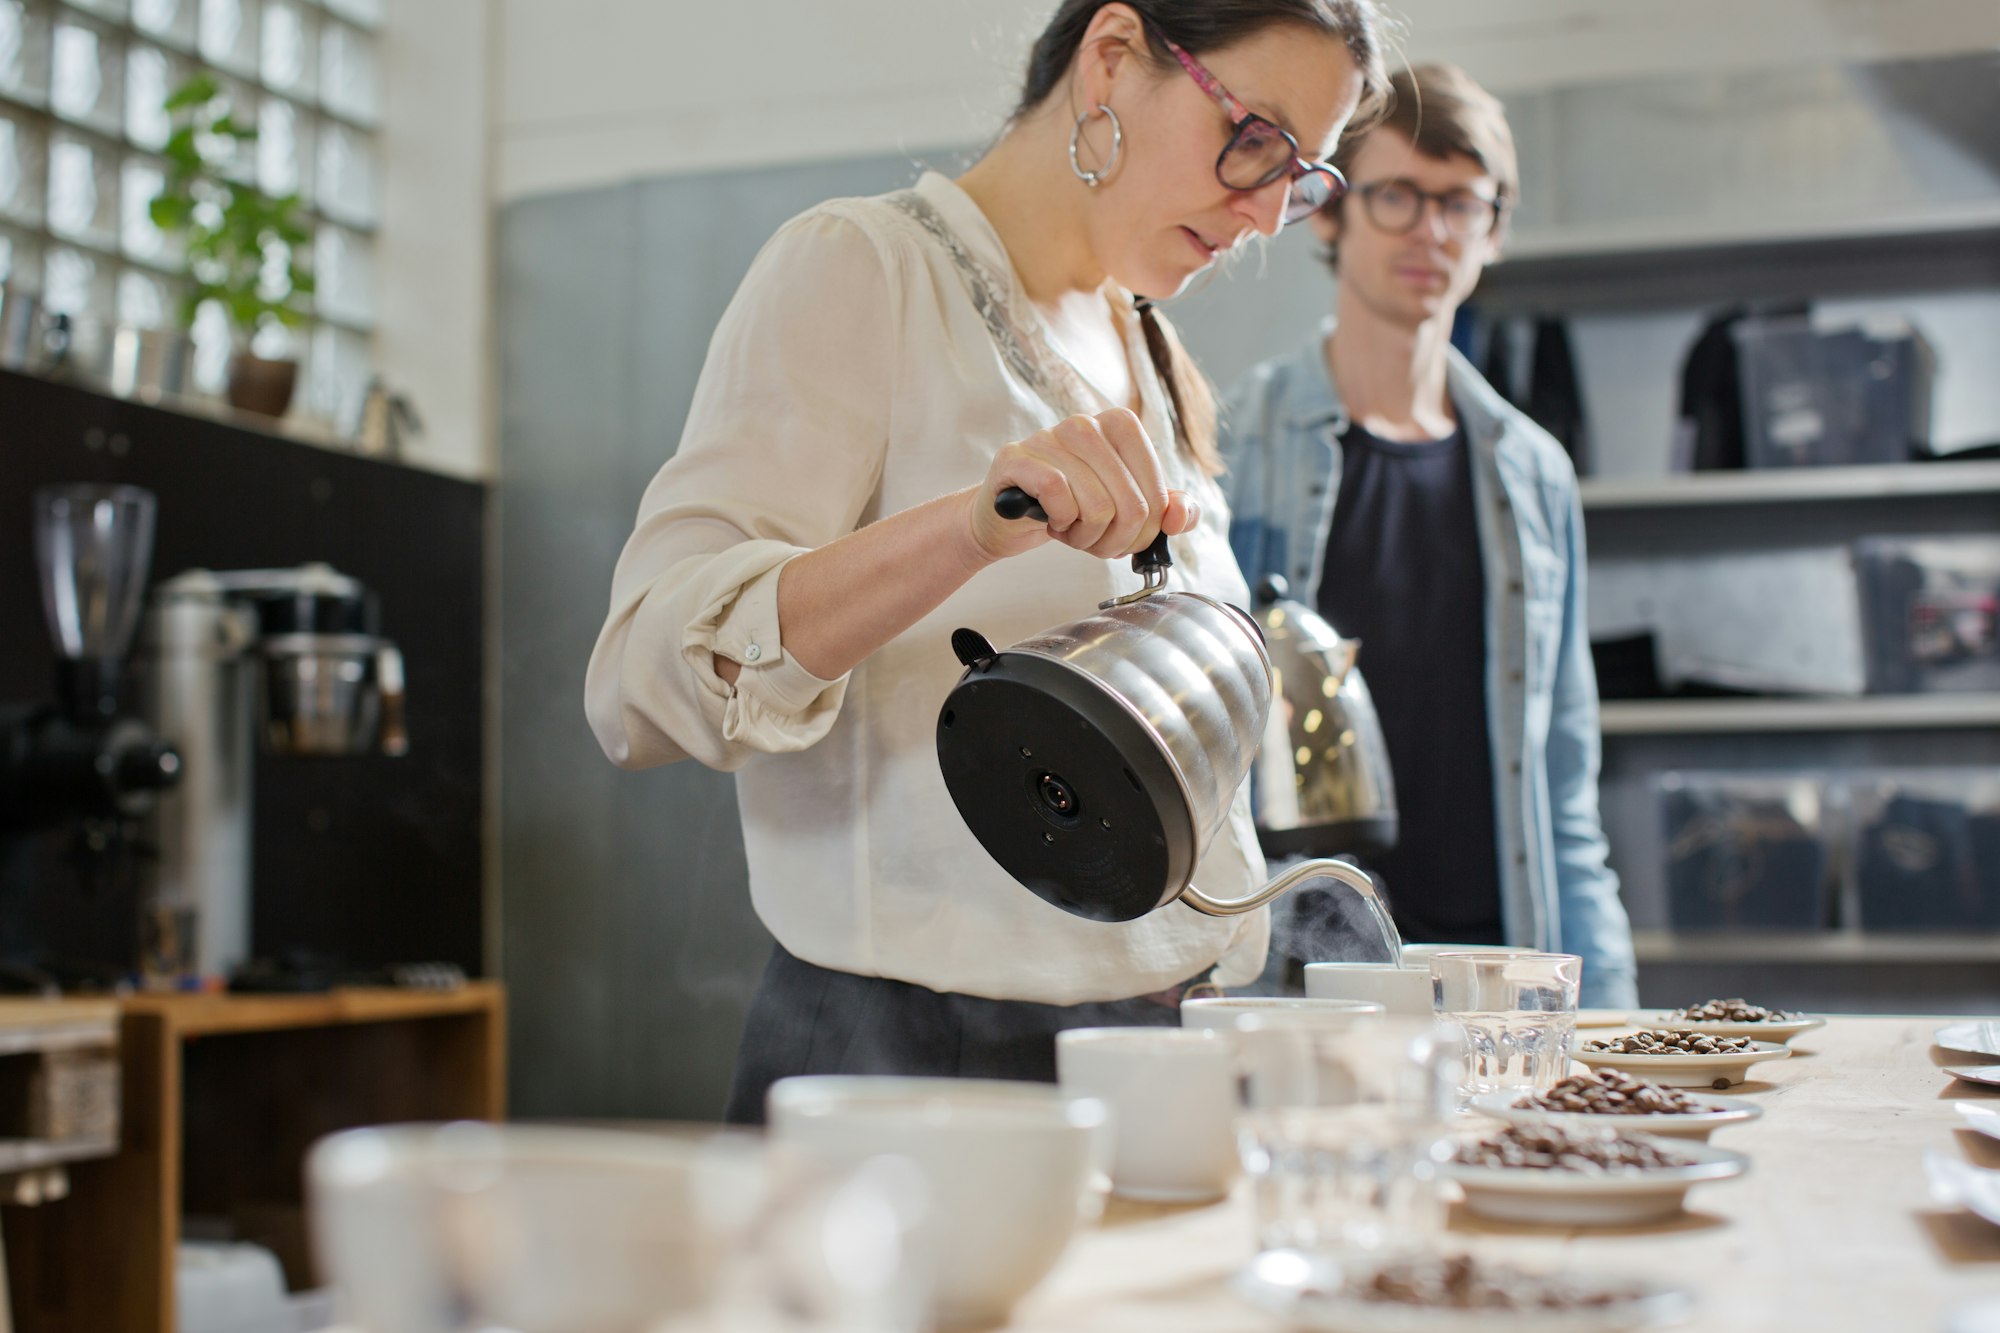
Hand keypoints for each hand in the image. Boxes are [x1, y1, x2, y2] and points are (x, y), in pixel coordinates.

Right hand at [966, 409, 1200, 564]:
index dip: (1147, 531)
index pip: (1157, 493)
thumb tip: (1180, 516)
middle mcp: (1086, 423)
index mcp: (1121, 425)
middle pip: (1131, 506)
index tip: (1127, 539)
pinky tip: (1051, 520)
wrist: (1010, 517)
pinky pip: (1059, 498)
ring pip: (1096, 507)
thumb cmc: (1073, 508)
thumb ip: (1168, 510)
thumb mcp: (1129, 510)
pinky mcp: (1017, 458)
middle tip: (1095, 541)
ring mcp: (1049, 436)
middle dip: (1116, 540)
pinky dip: (1059, 523)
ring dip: (1086, 537)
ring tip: (1071, 530)